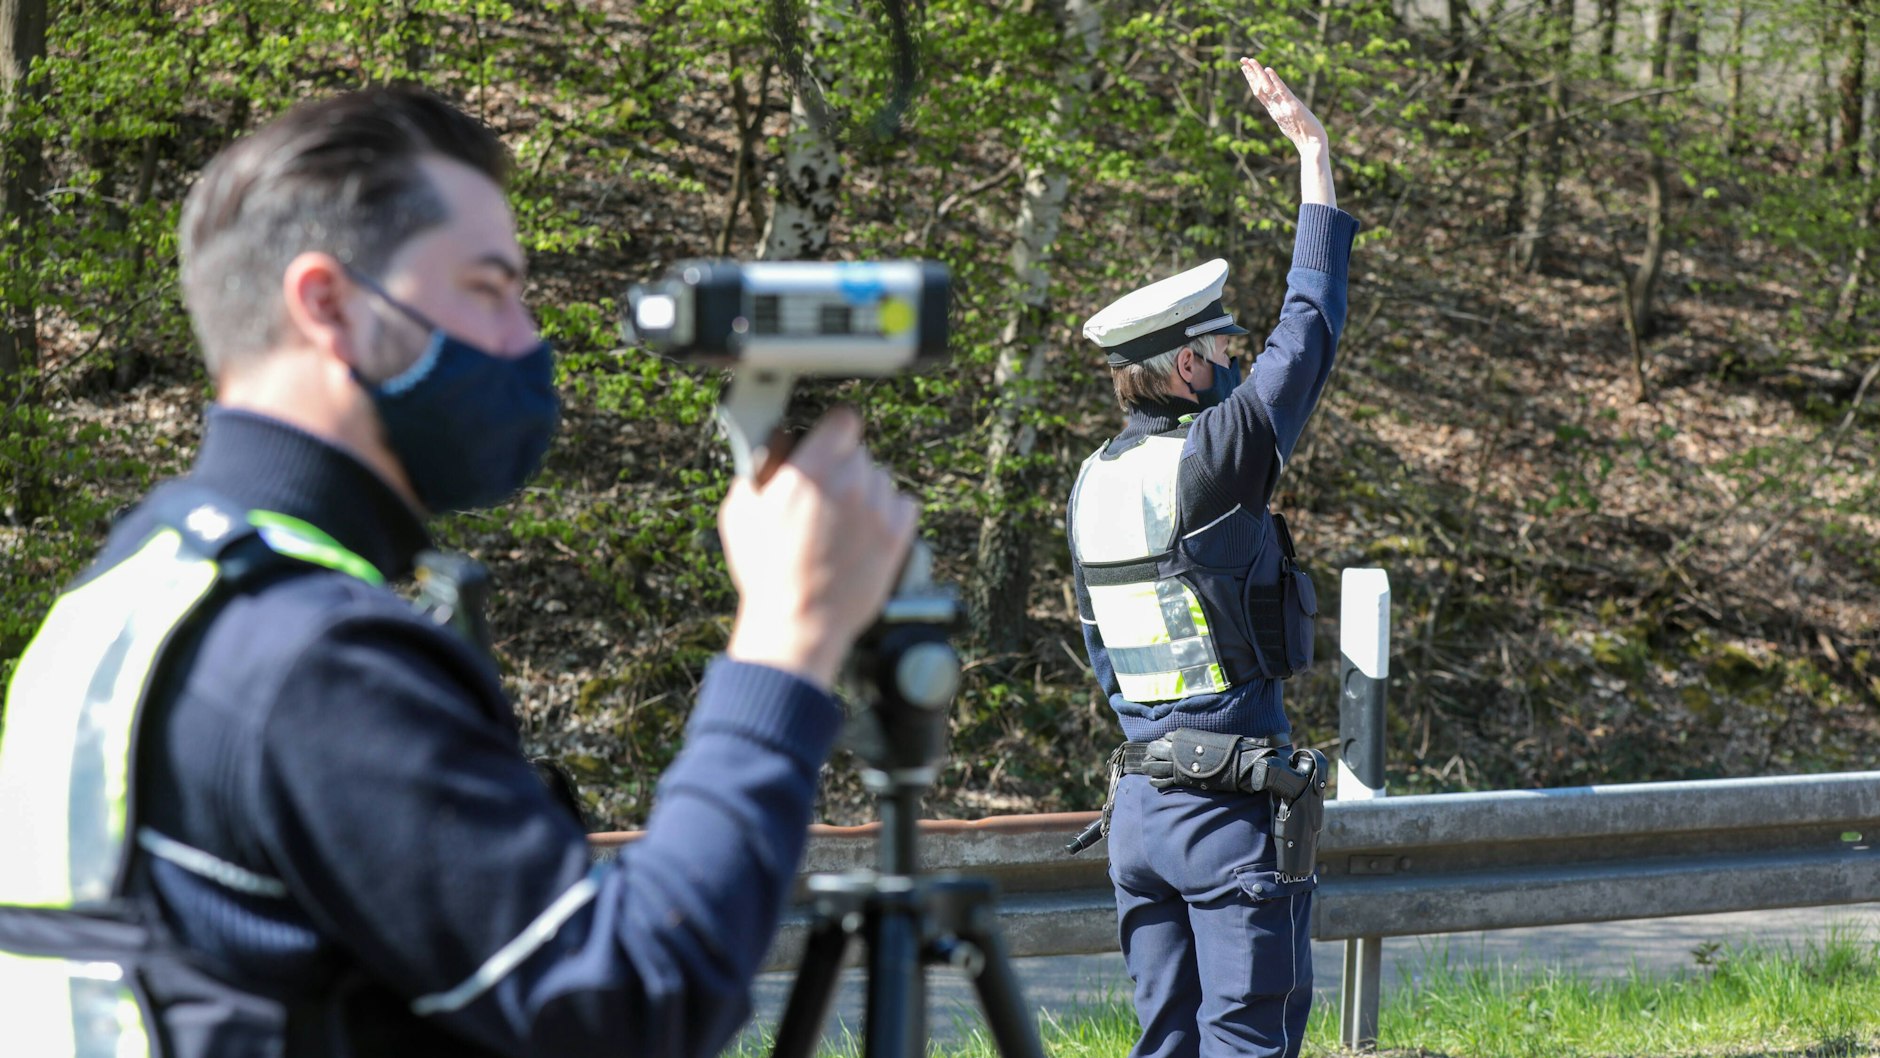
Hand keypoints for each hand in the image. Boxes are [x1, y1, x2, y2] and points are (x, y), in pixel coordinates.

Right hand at [720, 407, 919, 689]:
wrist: (800, 621)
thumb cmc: (766, 571)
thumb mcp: (740, 511)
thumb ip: (760, 466)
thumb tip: (777, 443)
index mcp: (812, 468)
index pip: (843, 419)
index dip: (834, 431)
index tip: (828, 443)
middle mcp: (851, 480)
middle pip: (859, 453)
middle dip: (842, 468)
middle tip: (823, 498)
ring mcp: (879, 507)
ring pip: (880, 479)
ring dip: (864, 492)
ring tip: (841, 524)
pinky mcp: (899, 534)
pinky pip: (903, 504)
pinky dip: (888, 513)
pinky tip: (865, 533)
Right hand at [1240, 58, 1327, 151]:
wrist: (1313, 146)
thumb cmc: (1307, 140)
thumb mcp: (1293, 127)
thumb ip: (1287, 120)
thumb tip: (1284, 117)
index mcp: (1275, 112)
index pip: (1261, 94)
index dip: (1252, 81)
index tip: (1246, 69)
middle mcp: (1276, 108)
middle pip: (1259, 88)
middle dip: (1250, 73)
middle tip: (1242, 60)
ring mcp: (1283, 107)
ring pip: (1267, 87)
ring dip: (1258, 73)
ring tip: (1250, 60)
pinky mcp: (1293, 106)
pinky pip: (1282, 91)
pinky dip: (1275, 80)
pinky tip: (1269, 69)